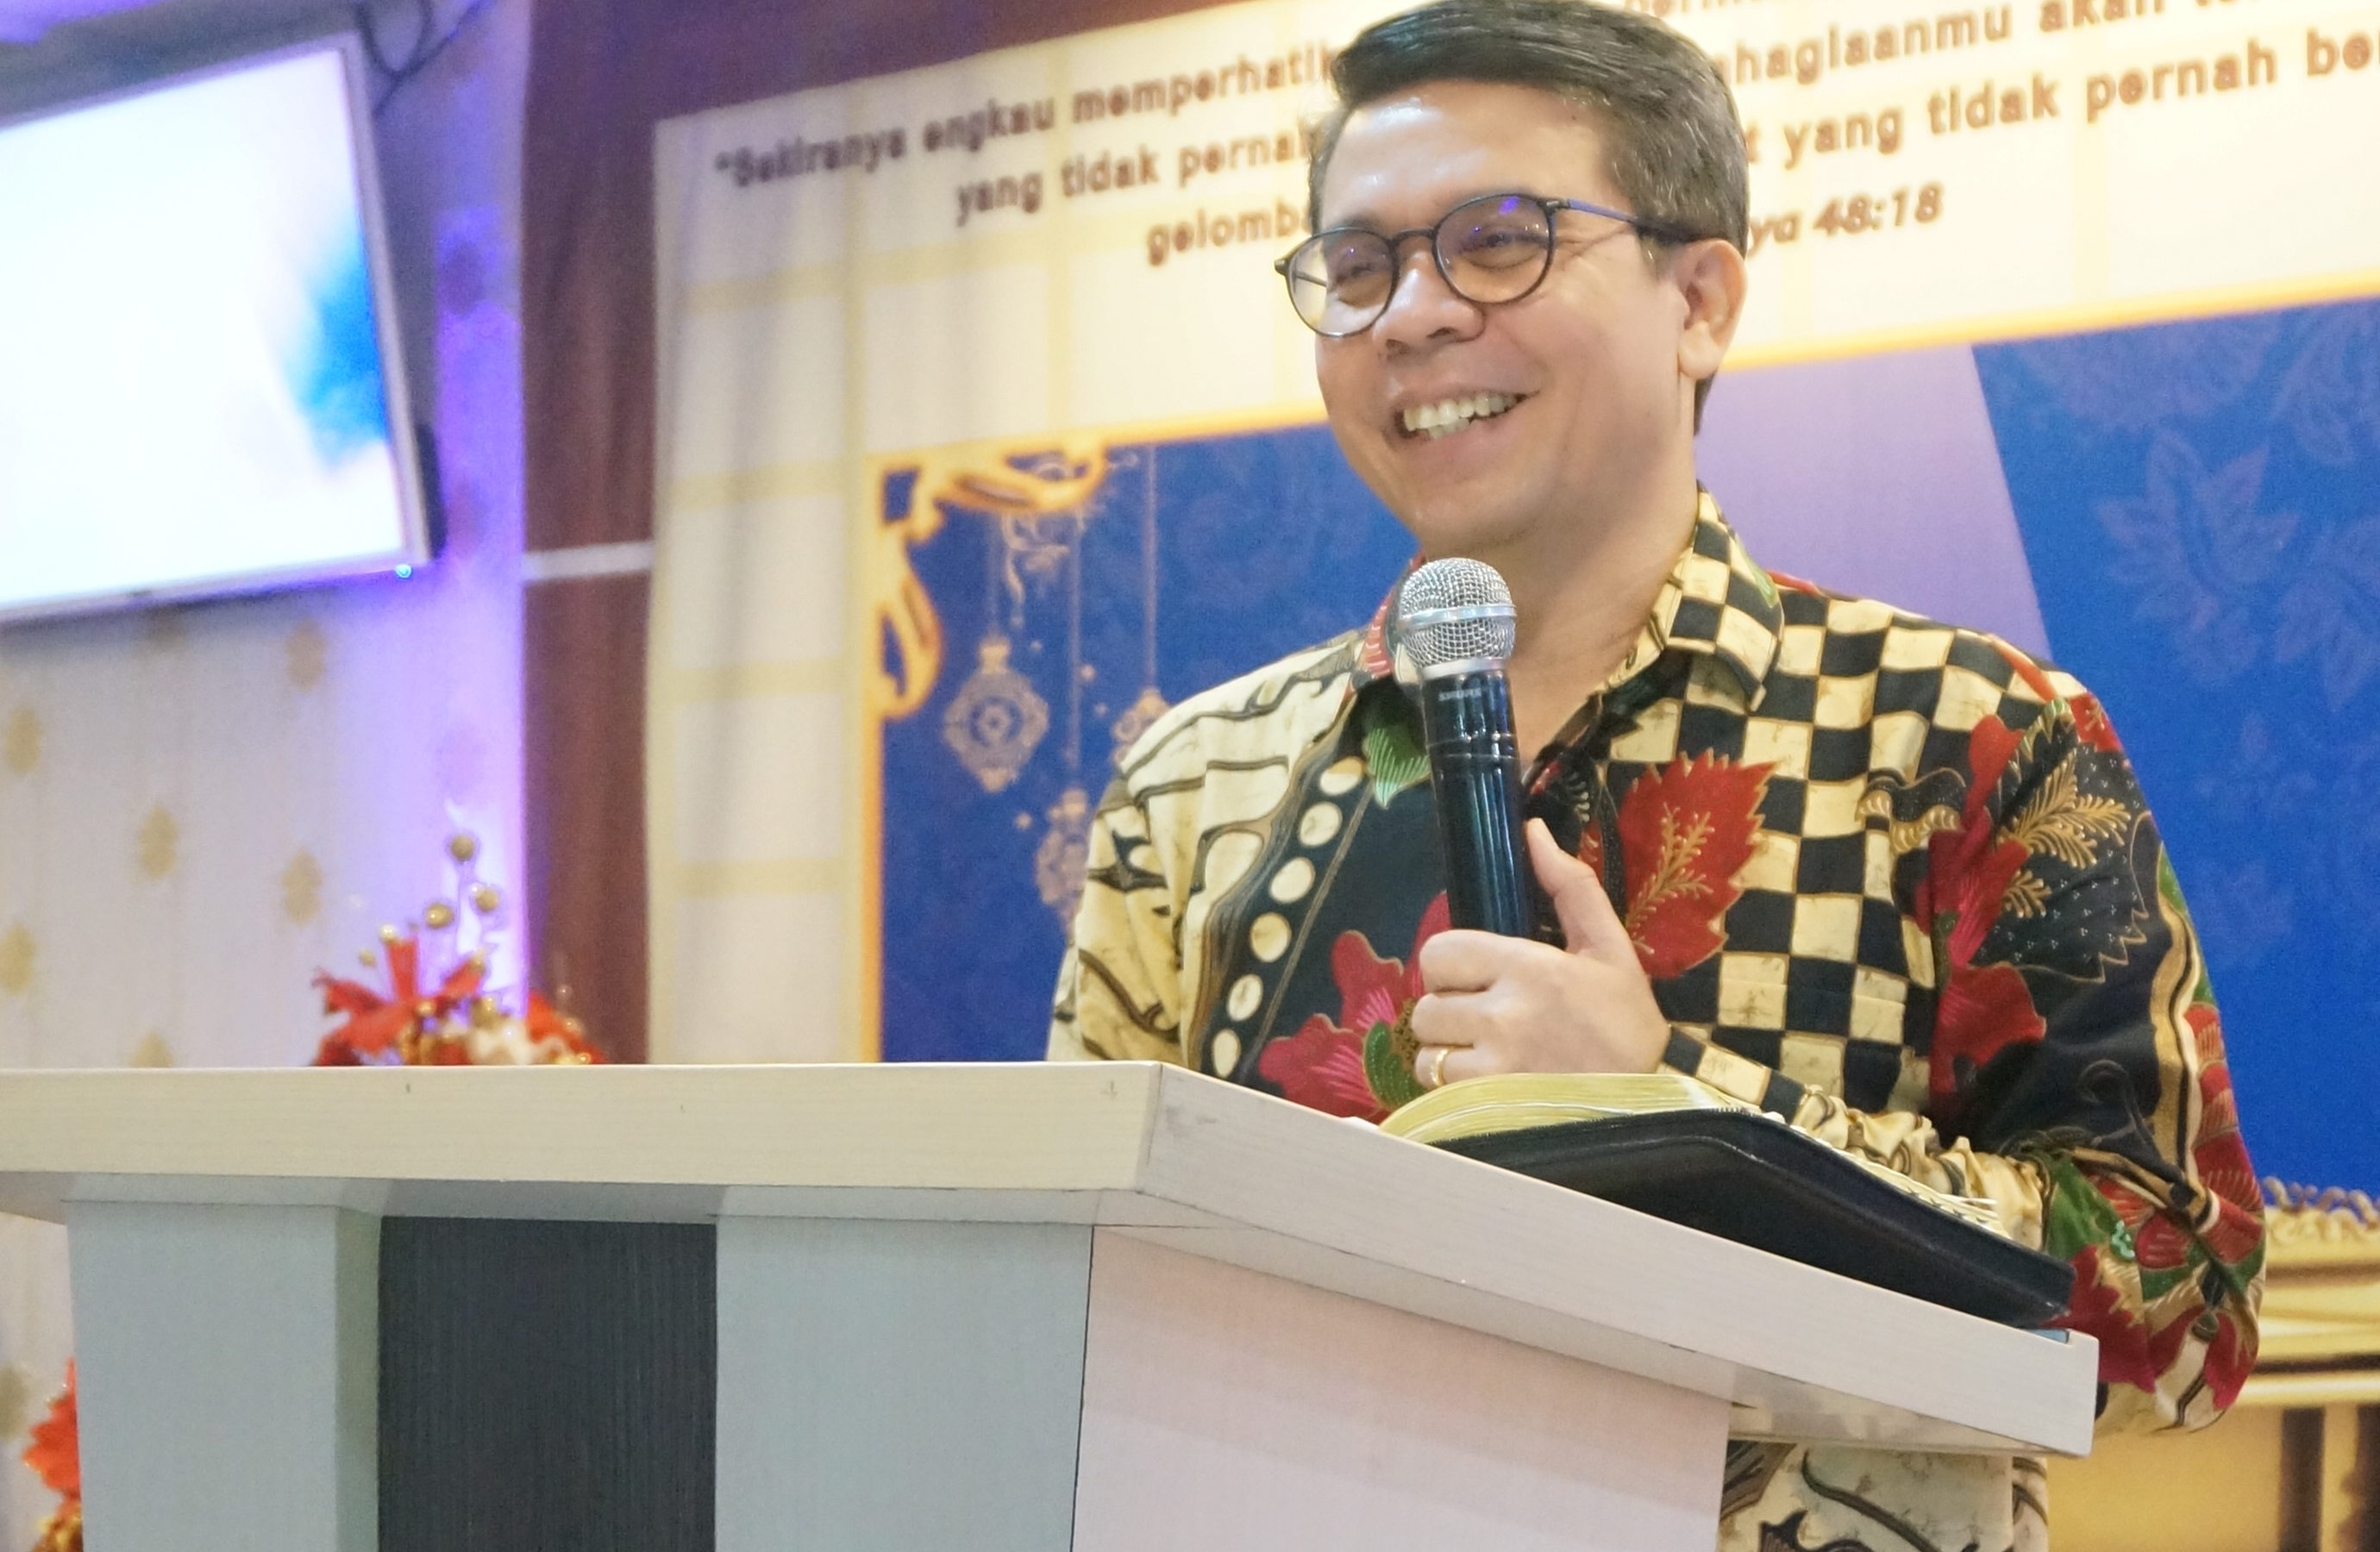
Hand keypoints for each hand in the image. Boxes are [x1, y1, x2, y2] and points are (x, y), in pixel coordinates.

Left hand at [1409, 819, 1669, 1087]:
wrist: (1644, 1107)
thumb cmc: (1624, 1026)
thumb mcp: (1609, 950)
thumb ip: (1571, 888)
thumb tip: (1533, 832)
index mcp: (1529, 965)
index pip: (1439, 952)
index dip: (1451, 966)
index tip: (1477, 979)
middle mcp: (1503, 1013)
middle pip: (1426, 1003)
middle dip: (1449, 1011)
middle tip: (1485, 1020)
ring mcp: (1493, 1063)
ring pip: (1426, 1048)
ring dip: (1448, 1051)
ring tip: (1487, 1054)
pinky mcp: (1487, 1103)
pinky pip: (1437, 1085)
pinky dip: (1452, 1085)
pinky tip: (1489, 1082)